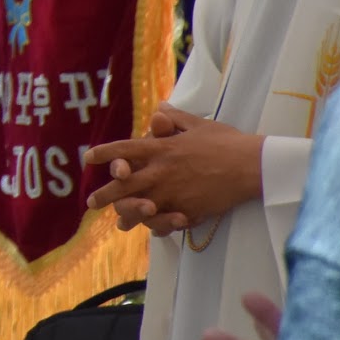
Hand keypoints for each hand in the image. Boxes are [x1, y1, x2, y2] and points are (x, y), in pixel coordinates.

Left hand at [82, 104, 263, 230]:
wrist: (251, 166)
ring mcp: (173, 193)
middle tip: (90, 203)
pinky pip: (166, 222)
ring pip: (140, 208)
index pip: (123, 150)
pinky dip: (158, 227)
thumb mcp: (197, 125)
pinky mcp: (188, 210)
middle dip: (104, 195)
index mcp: (161, 149)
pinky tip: (153, 231)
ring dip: (127, 216)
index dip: (104, 153)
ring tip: (119, 223)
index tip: (88, 158)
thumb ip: (174, 119)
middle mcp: (161, 172)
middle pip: (123, 185)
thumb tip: (160, 108)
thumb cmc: (226, 142)